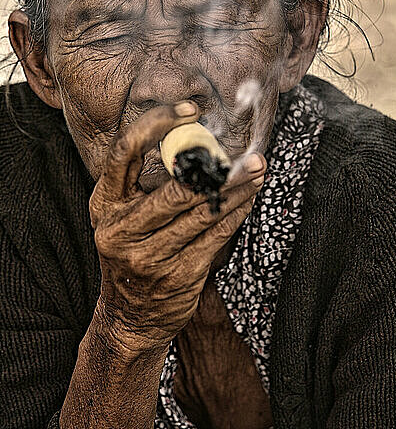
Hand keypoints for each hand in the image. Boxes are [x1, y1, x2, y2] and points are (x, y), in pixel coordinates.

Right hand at [89, 101, 265, 353]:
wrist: (129, 316)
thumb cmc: (133, 252)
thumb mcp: (124, 217)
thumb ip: (145, 184)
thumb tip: (195, 142)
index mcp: (105, 204)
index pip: (125, 152)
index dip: (157, 125)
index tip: (190, 112)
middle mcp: (120, 229)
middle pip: (176, 188)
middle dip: (219, 167)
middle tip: (248, 154)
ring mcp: (148, 256)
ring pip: (202, 212)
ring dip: (237, 189)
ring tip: (258, 170)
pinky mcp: (177, 276)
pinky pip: (215, 236)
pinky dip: (235, 213)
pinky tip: (249, 199)